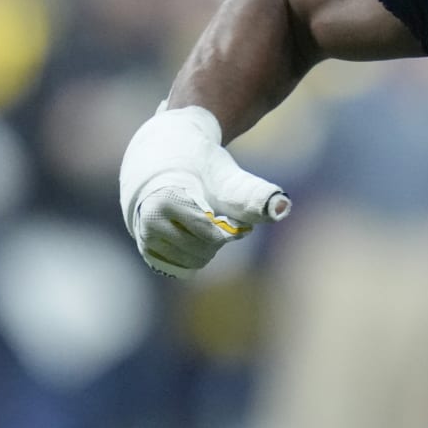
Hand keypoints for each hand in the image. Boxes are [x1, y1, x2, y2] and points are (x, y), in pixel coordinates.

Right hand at [119, 104, 289, 277]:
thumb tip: (283, 207)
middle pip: (205, 250)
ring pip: (195, 261)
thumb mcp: (228, 176)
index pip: (211, 234)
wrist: (165, 159)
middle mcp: (148, 224)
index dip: (231, 226)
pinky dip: (198, 254)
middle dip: (220, 235)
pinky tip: (196, 233)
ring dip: (210, 245)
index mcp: (166, 201)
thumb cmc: (201, 166)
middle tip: (220, 214)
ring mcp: (145, 240)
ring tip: (206, 221)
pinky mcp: (147, 252)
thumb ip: (255, 193)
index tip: (231, 210)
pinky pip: (184, 268)